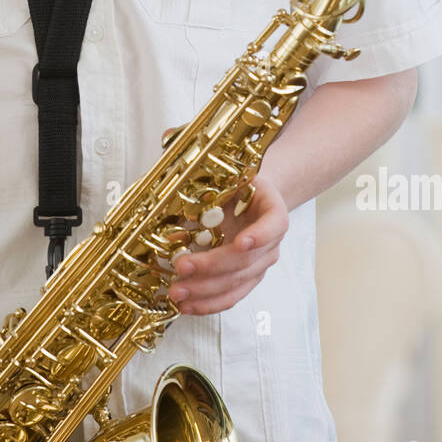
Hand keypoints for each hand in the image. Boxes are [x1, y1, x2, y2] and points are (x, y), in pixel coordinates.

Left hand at [161, 128, 288, 314]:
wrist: (252, 197)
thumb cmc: (236, 182)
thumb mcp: (225, 169)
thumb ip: (200, 158)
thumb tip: (167, 136)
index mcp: (271, 208)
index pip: (275, 224)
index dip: (260, 236)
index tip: (241, 242)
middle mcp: (270, 240)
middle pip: (248, 260)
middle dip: (213, 267)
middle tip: (182, 268)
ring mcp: (259, 263)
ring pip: (237, 283)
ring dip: (206, 291)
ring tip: (177, 293)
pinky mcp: (245, 279)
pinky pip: (231, 296)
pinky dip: (209, 303)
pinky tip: (187, 306)